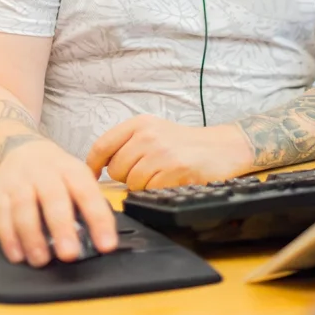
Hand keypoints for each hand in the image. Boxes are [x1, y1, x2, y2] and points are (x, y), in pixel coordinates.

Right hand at [0, 137, 118, 266]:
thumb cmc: (55, 172)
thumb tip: (100, 238)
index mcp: (70, 169)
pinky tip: (17, 255)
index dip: (98, 218)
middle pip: (53, 197)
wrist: (20, 147)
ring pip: (24, 206)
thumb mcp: (75, 177)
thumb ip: (85, 203)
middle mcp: (45, 171)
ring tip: (41, 260)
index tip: (106, 245)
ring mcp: (19, 180)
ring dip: (32, 236)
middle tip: (69, 254)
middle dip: (62, 227)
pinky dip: (8, 237)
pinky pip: (1, 214)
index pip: (87, 192)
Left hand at [86, 115, 252, 190]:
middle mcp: (148, 135)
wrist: (222, 147)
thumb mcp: (154, 131)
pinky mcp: (174, 169)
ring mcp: (161, 152)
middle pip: (115, 169)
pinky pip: (149, 190)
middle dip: (126, 177)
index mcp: (139, 123)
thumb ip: (127, 144)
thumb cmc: (185, 144)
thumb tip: (99, 167)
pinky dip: (156, 190)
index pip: (102, 145)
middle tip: (146, 171)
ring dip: (143, 186)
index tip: (92, 176)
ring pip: (131, 182)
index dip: (92, 165)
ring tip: (160, 175)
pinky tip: (170, 180)